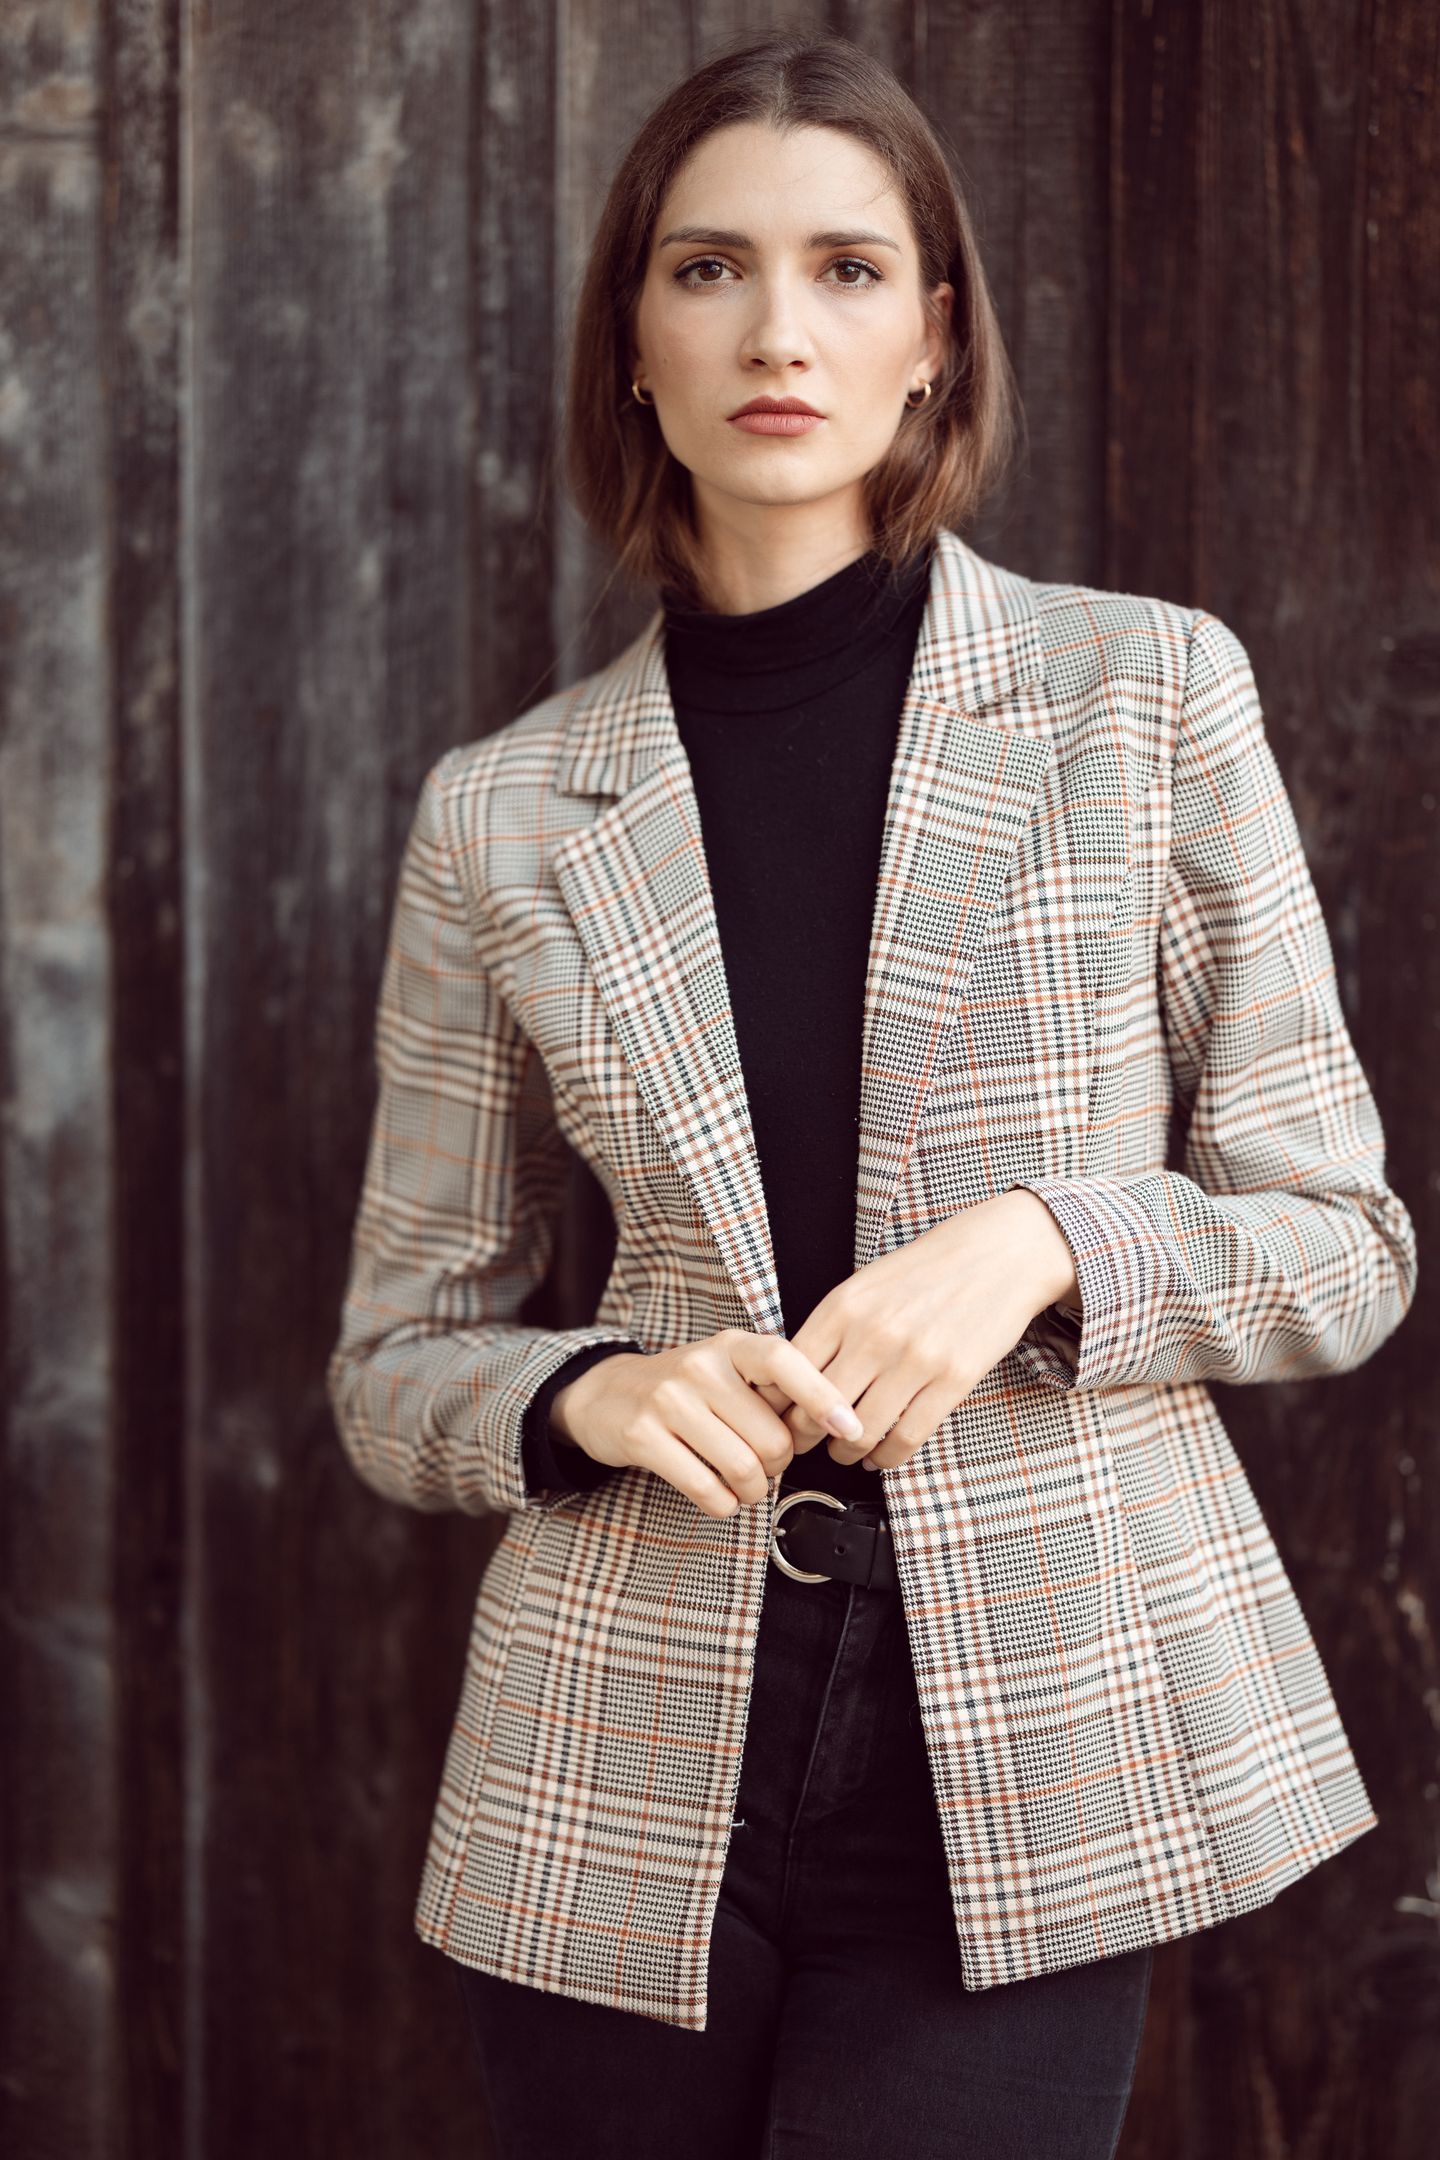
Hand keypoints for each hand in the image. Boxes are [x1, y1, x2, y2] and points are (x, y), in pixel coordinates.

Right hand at [550, 1329, 866, 1520]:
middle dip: (779, 1464)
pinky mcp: (642, 1436)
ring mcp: (668, 1400)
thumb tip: (830, 1423)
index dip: (822, 1396)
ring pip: (742, 1466)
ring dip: (752, 1490)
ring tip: (744, 1484)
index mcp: (730, 1346)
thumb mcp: (727, 1369)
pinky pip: (706, 1488)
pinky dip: (722, 1504)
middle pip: (771, 1436)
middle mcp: (700, 1366)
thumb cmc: (686, 1388)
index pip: (784, 1362)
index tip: (850, 1427)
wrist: (605, 1394)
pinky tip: (719, 1495)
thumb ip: (772, 1388)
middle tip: (767, 1465)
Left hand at [753, 1189, 1079, 1474]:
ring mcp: (915, 1359)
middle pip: (819, 1410)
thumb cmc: (926, 1272)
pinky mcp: (953, 1380)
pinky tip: (881, 1455)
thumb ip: (831, 1328)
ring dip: (846, 1453)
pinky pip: (907, 1438)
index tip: (781, 1419)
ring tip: (846, 1452)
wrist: (998, 1254)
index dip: (780, 1406)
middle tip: (806, 1447)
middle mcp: (874, 1334)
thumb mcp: (865, 1286)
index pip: (790, 1374)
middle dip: (805, 1439)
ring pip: (861, 1432)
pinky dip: (887, 1457)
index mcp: (844, 1307)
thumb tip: (793, 1380)